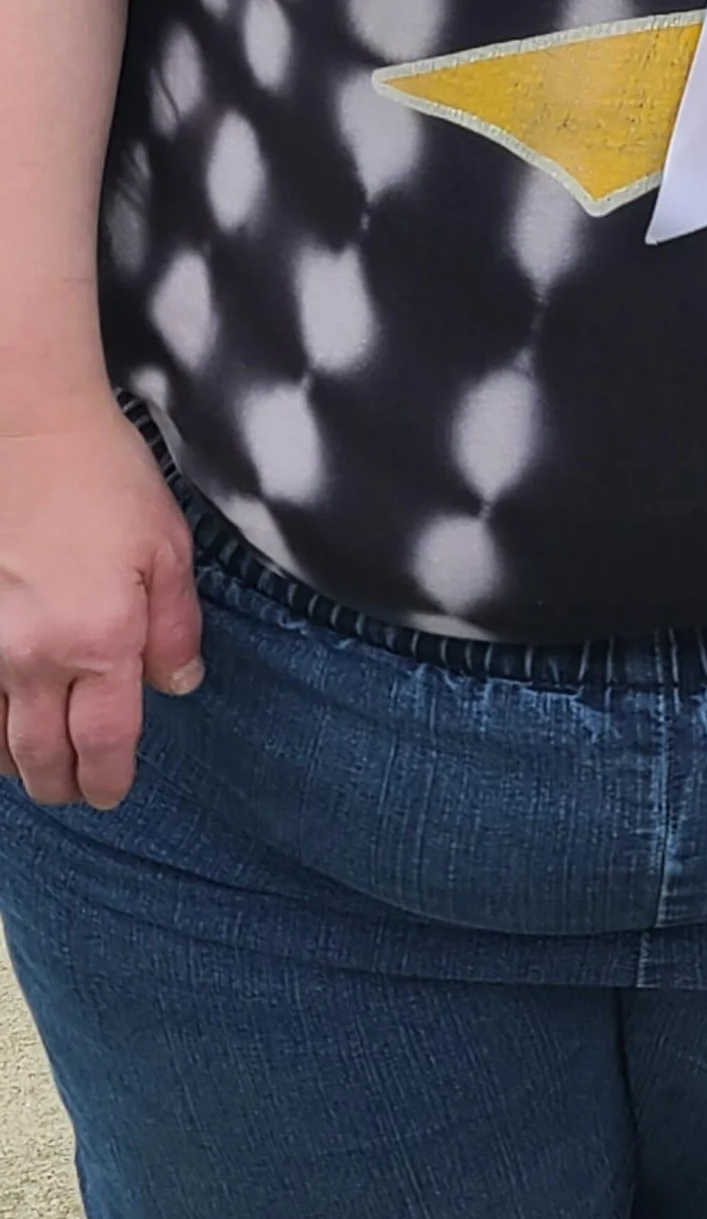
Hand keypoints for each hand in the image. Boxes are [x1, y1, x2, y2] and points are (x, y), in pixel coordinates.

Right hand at [0, 407, 199, 810]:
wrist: (23, 424)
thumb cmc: (102, 476)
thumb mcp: (167, 547)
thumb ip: (176, 626)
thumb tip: (178, 685)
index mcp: (101, 639)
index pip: (104, 743)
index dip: (107, 780)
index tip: (110, 794)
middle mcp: (35, 654)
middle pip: (41, 755)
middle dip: (60, 784)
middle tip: (72, 789)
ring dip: (14, 760)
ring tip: (31, 763)